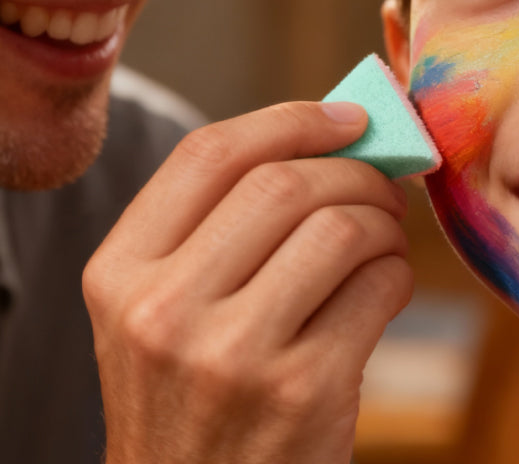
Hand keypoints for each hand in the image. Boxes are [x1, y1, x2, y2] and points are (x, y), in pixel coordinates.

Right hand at [82, 101, 412, 463]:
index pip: (210, 154)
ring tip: (384, 237)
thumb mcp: (160, 313)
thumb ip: (216, 228)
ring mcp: (233, 354)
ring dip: (384, 221)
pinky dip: (398, 273)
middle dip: (354, 169)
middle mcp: (164, 309)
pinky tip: (384, 288)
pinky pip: (379, 286)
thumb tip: (328, 139)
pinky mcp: (303, 392)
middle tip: (382, 182)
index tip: (346, 118)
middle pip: (283, 183)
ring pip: (341, 227)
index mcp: (120, 272)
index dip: (291, 120)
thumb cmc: (189, 401)